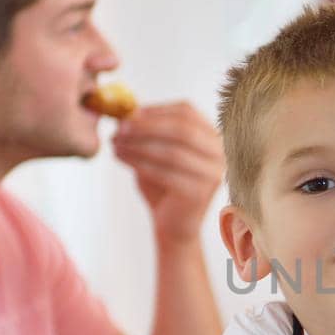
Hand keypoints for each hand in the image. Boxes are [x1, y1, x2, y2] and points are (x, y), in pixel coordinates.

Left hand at [112, 102, 225, 244]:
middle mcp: (219, 153)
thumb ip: (148, 131)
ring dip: (139, 145)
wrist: (173, 225)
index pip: (187, 111)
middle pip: (182, 129)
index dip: (156, 110)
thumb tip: (128, 110)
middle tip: (119, 128)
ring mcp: (213, 174)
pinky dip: (139, 163)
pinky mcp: (200, 193)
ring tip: (115, 143)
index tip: (128, 113)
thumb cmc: (163, 185)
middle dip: (146, 126)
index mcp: (212, 136)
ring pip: (172, 151)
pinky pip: (166, 173)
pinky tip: (121, 158)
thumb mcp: (156, 151)